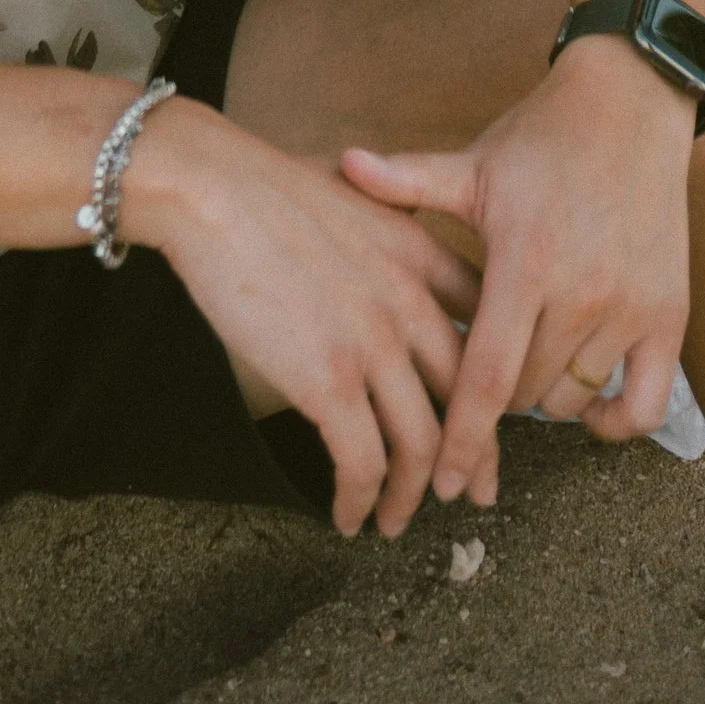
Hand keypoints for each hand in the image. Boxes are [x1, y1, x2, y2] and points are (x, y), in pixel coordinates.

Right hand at [124, 99, 479, 541]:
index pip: (486, 330)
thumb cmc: (265, 186)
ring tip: (394, 518)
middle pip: (469, 401)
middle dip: (474, 459)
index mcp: (421, 255)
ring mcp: (373, 346)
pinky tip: (348, 515)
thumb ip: (390, 211)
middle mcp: (411, 303)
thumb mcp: (355, 186)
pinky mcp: (328, 382)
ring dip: (410, 495)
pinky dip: (360, 500)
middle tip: (470, 492)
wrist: (211, 189)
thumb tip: (394, 214)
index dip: (493, 386)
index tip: (488, 419)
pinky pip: (362, 464)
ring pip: (421, 447)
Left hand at [339, 30, 694, 504]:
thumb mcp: (474, 164)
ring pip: (571, 400)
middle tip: (473, 396)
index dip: (461, 439)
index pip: (486, 376)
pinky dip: (612, 421)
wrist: (632, 105)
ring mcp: (630, 306)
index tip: (439, 482)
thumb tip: (341, 164)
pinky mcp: (670, 315)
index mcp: (525, 258)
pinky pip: (643, 406)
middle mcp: (581, 291)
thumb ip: (408, 180)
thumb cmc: (542, 139)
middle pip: (524, 396)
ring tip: (520, 370)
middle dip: (492, 408)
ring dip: (541, 401)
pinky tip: (583, 403)